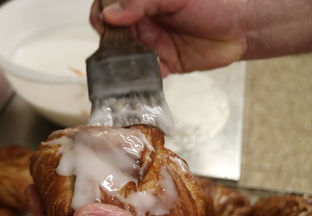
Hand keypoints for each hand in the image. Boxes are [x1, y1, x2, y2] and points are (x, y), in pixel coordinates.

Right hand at [90, 0, 247, 74]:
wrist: (242, 27)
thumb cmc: (213, 3)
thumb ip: (141, 2)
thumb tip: (110, 14)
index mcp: (142, 3)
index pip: (109, 7)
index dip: (101, 15)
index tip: (104, 23)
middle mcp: (143, 23)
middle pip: (113, 35)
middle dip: (108, 43)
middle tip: (114, 48)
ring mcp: (151, 45)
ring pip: (125, 56)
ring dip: (121, 64)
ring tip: (123, 67)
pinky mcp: (163, 64)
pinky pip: (145, 74)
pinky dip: (140, 79)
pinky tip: (143, 77)